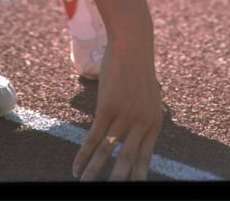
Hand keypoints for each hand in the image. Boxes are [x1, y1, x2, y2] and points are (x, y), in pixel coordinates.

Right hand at [73, 42, 162, 180]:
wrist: (133, 44)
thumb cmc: (139, 68)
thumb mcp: (149, 96)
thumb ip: (145, 116)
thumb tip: (139, 132)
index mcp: (154, 123)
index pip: (144, 160)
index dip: (136, 177)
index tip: (130, 190)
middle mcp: (141, 124)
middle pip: (126, 163)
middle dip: (116, 182)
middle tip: (108, 195)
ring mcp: (125, 117)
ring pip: (107, 154)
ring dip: (94, 174)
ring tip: (86, 188)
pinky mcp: (108, 108)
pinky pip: (94, 139)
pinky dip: (83, 156)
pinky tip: (76, 169)